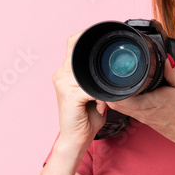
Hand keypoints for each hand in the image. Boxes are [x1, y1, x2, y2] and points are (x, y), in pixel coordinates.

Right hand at [52, 31, 108, 147]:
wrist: (76, 139)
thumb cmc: (86, 118)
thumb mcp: (94, 93)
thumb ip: (98, 80)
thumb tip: (114, 71)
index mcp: (66, 71)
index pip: (73, 42)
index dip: (86, 34)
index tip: (104, 37)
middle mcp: (61, 74)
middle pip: (79, 50)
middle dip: (98, 59)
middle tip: (110, 73)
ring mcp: (63, 83)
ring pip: (90, 73)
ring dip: (101, 85)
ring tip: (103, 99)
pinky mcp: (70, 95)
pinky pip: (92, 89)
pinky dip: (101, 97)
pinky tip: (101, 106)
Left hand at [101, 54, 174, 151]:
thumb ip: (172, 73)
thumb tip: (163, 58)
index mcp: (154, 101)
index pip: (124, 97)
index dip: (114, 85)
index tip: (114, 72)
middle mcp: (145, 111)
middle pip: (115, 103)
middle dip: (109, 89)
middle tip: (111, 74)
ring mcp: (144, 118)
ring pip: (119, 108)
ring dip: (114, 96)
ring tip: (116, 82)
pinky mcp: (145, 121)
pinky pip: (128, 111)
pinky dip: (123, 102)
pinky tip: (127, 93)